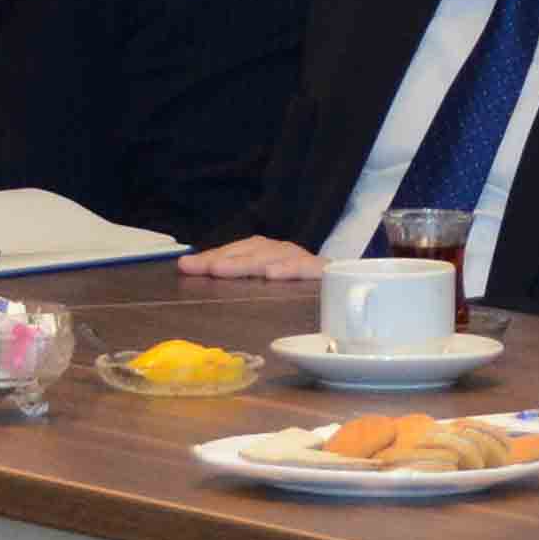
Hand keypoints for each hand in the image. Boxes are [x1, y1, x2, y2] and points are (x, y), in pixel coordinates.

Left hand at [177, 233, 324, 279]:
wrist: (353, 286)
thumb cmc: (300, 289)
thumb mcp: (268, 285)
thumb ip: (239, 279)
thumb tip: (191, 270)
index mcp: (268, 253)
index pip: (237, 250)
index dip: (211, 257)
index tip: (185, 266)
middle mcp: (283, 252)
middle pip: (252, 251)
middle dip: (225, 259)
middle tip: (202, 267)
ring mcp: (303, 260)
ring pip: (274, 257)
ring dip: (247, 262)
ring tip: (223, 269)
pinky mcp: (324, 272)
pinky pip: (306, 269)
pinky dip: (289, 270)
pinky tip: (271, 275)